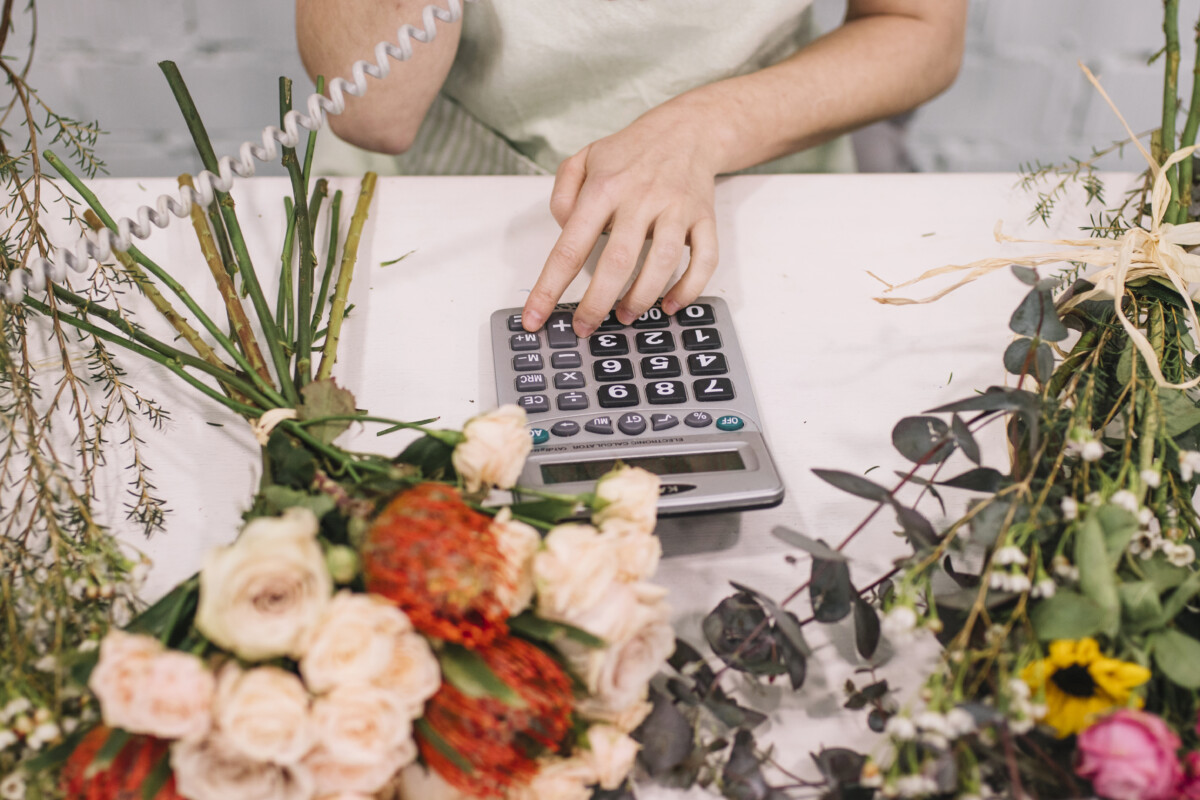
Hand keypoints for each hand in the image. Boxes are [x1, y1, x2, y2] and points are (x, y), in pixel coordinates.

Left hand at [521, 104, 721, 335]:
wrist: (687, 130)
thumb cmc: (630, 152)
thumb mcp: (583, 160)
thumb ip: (562, 196)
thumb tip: (564, 234)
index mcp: (605, 188)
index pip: (570, 246)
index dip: (549, 288)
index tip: (535, 318)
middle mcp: (641, 198)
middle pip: (617, 262)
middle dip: (596, 304)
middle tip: (584, 328)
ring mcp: (676, 209)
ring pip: (661, 264)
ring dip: (641, 299)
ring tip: (624, 316)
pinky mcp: (704, 218)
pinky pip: (704, 260)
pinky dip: (689, 289)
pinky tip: (670, 304)